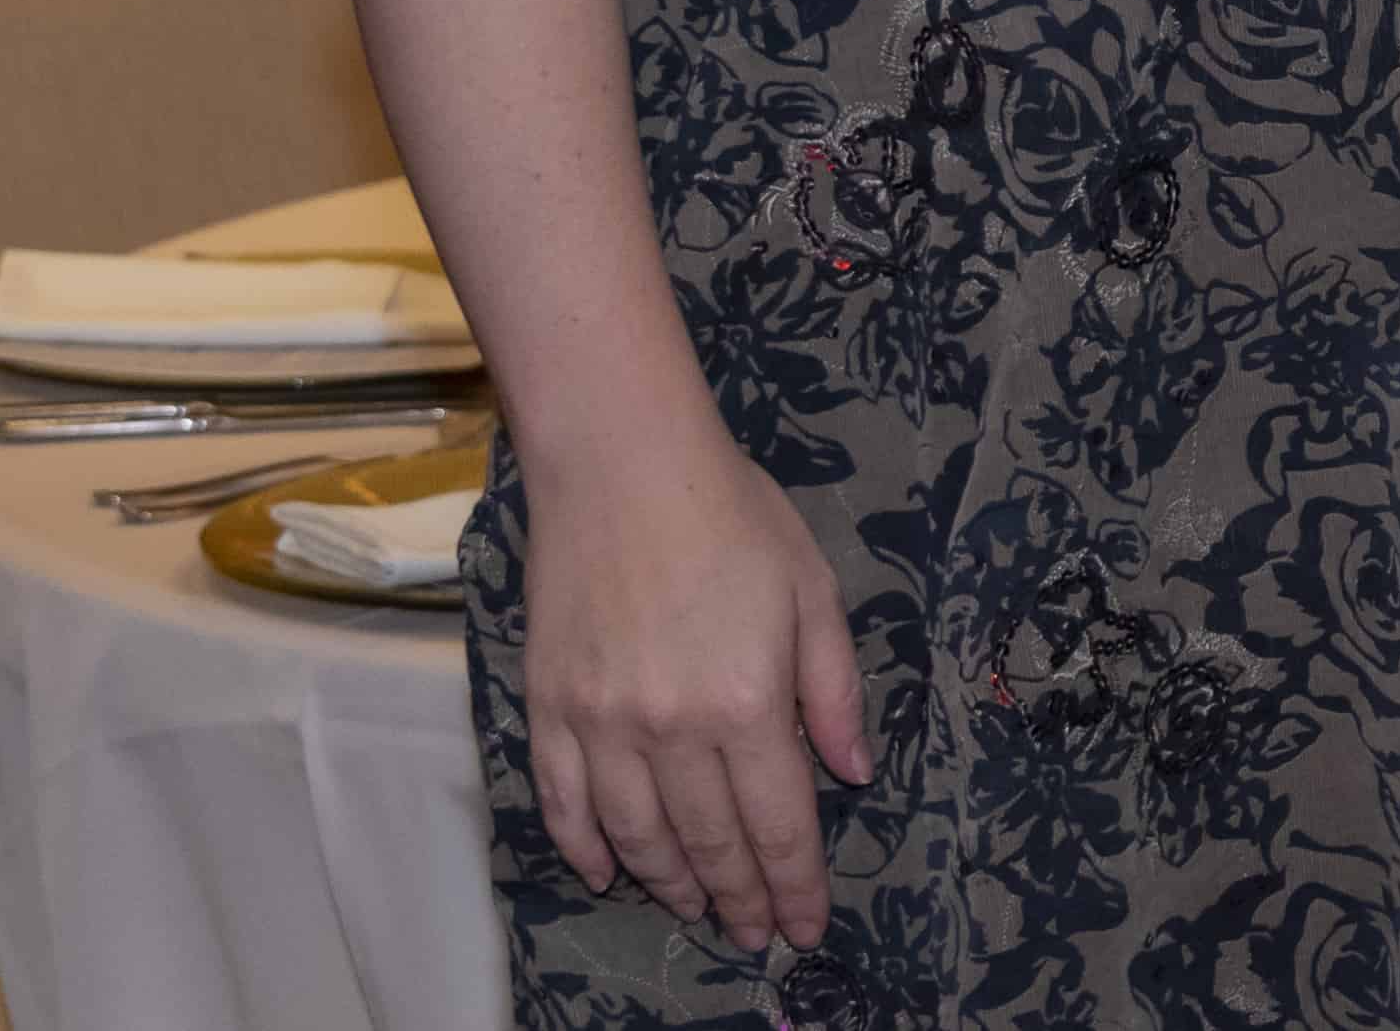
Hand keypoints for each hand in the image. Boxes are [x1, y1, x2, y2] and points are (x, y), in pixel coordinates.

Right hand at [518, 409, 872, 951]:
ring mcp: (600, 724)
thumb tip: (852, 773)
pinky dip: (585, 849)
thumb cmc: (732, 516)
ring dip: (668, 884)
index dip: (794, 885)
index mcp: (747, 701)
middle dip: (738, 899)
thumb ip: (833, 691)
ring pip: (636, 837)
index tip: (806, 927)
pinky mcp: (547, 709)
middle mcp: (671, 728)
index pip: (778, 823)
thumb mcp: (813, 591)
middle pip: (709, 842)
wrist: (622, 465)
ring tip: (695, 909)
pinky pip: (563, 804)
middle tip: (755, 934)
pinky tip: (607, 873)